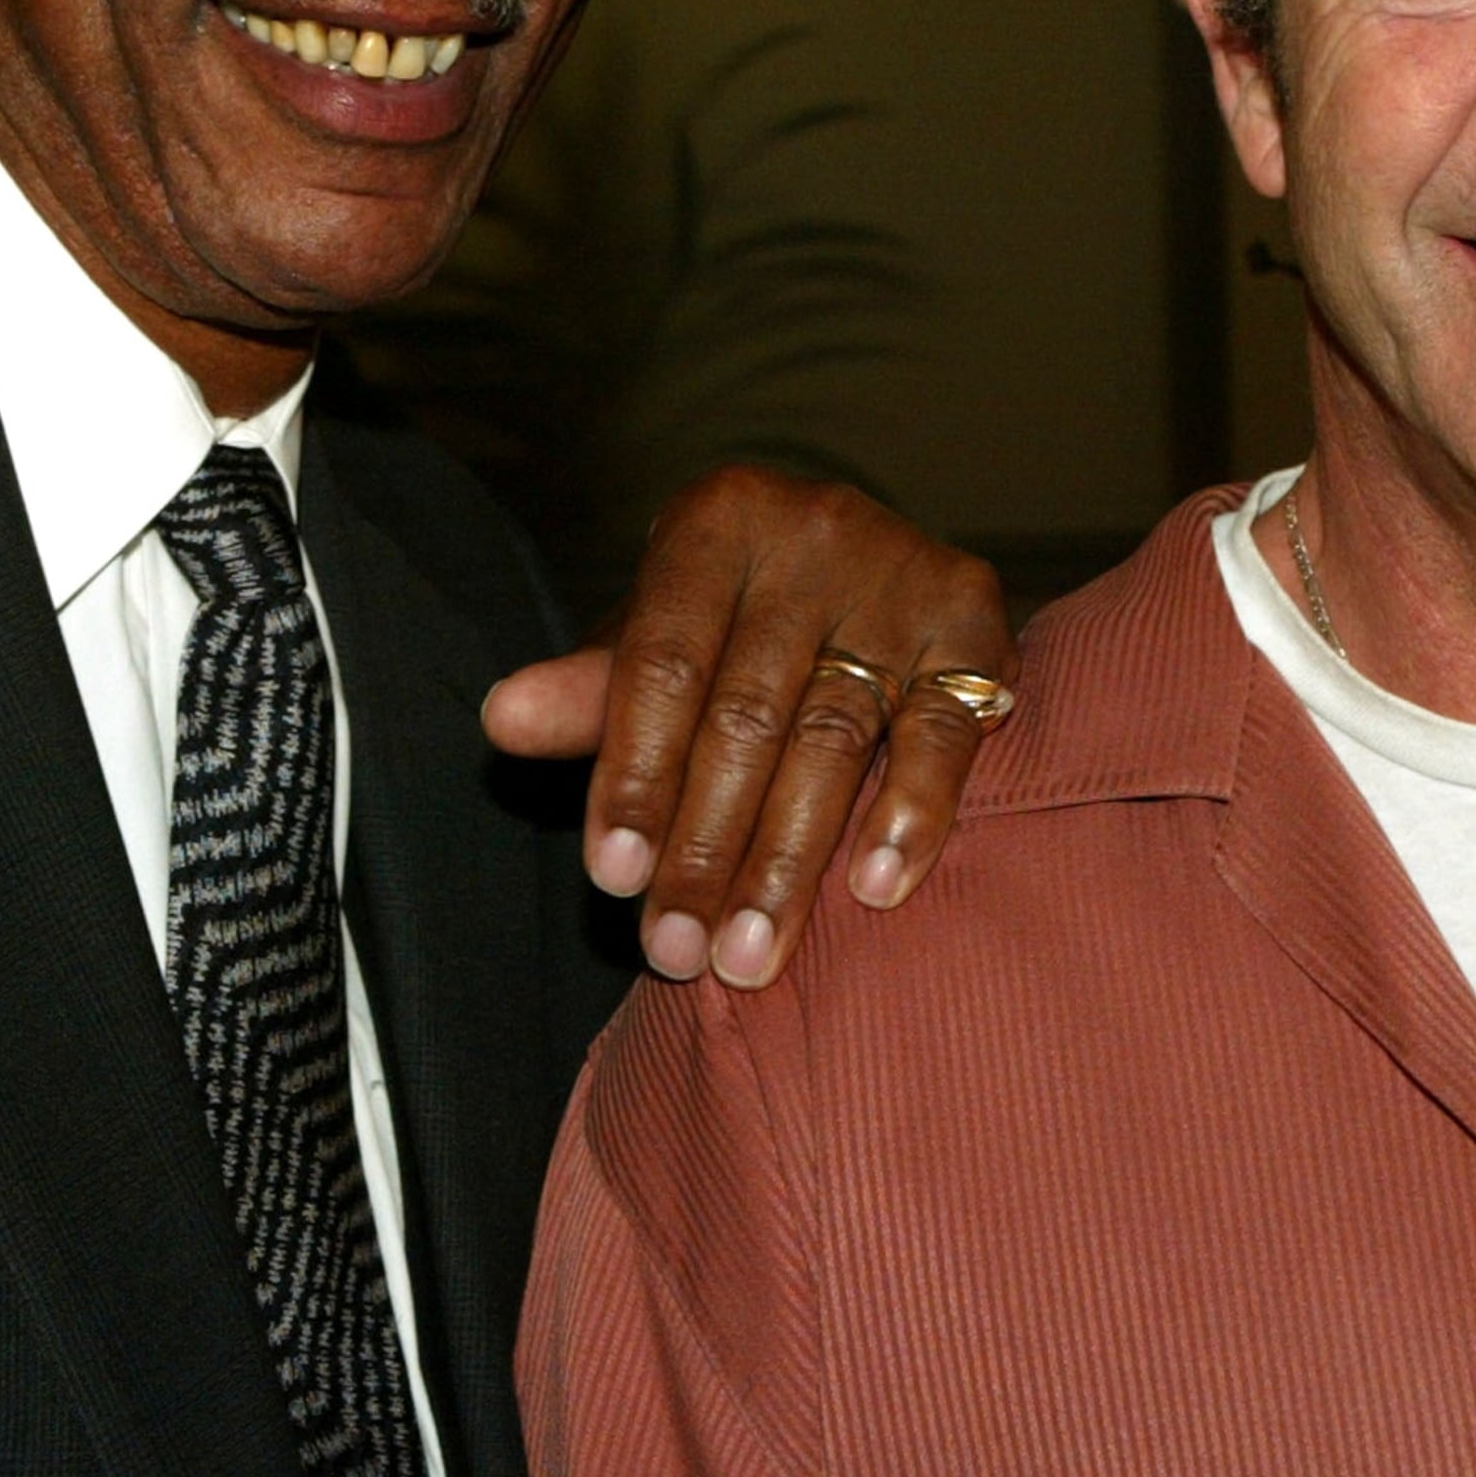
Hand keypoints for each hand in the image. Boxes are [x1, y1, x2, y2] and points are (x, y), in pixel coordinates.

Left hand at [480, 468, 1009, 991]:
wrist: (870, 569)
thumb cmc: (736, 623)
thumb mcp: (661, 644)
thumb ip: (593, 692)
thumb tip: (503, 719)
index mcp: (716, 520)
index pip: (662, 663)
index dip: (634, 774)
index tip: (612, 879)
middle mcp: (814, 530)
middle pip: (746, 712)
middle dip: (706, 845)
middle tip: (678, 951)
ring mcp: (901, 571)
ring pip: (835, 736)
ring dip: (789, 860)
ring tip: (752, 956)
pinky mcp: (973, 617)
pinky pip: (944, 730)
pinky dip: (912, 812)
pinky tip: (876, 888)